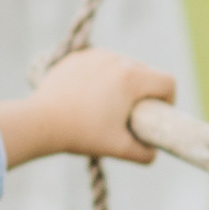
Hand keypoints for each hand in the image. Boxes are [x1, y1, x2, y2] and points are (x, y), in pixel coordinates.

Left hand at [0, 49, 175, 169]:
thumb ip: (144, 154)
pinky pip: (100, 63)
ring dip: (123, 82)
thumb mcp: (118, 148)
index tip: (156, 114)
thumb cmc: (81, 134)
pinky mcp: (77, 57)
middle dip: (144, 92)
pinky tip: (88, 95)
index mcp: (132, 78)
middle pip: (146, 72)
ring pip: (123, 65)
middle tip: (130, 114)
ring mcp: (95, 55)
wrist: (40, 121)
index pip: (167, 81)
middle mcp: (117, 59)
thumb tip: (153, 152)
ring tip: (107, 105)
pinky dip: (101, 76)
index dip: (169, 100)